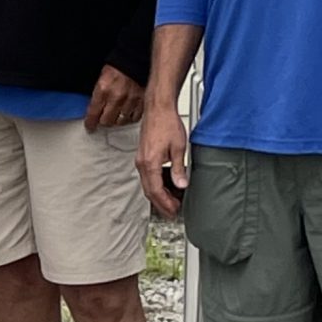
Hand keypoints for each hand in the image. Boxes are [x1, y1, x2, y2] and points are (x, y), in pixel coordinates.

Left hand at [85, 64, 144, 130]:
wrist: (134, 60)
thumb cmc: (117, 68)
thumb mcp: (100, 79)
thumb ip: (97, 97)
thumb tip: (93, 112)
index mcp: (103, 90)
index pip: (93, 114)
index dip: (90, 123)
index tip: (90, 126)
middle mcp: (116, 97)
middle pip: (106, 122)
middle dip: (103, 120)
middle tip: (104, 117)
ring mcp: (130, 100)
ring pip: (120, 121)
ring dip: (117, 119)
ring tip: (116, 113)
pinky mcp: (141, 101)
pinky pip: (134, 118)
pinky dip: (130, 117)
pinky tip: (127, 112)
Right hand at [138, 102, 188, 216]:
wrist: (158, 108)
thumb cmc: (167, 123)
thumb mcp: (179, 147)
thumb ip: (178, 169)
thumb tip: (181, 185)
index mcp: (150, 163)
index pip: (156, 191)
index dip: (165, 204)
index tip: (173, 211)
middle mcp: (142, 164)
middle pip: (150, 191)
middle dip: (161, 204)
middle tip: (172, 212)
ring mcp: (141, 160)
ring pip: (148, 185)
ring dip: (159, 195)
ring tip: (171, 202)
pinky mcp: (143, 156)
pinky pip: (147, 177)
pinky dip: (156, 185)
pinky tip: (165, 187)